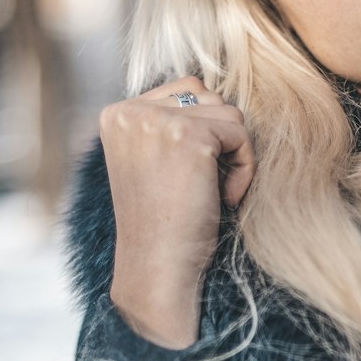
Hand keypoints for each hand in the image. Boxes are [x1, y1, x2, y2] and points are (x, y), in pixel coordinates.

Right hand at [100, 77, 255, 346]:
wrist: (159, 268)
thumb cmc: (164, 223)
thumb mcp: (156, 160)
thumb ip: (171, 123)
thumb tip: (214, 91)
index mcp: (116, 114)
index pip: (184, 91)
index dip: (202, 132)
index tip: (187, 177)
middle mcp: (130, 111)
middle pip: (207, 96)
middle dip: (218, 139)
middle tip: (203, 185)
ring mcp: (157, 121)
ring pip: (228, 112)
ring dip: (233, 155)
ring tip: (212, 192)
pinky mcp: (188, 137)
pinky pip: (241, 133)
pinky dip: (244, 167)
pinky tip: (223, 197)